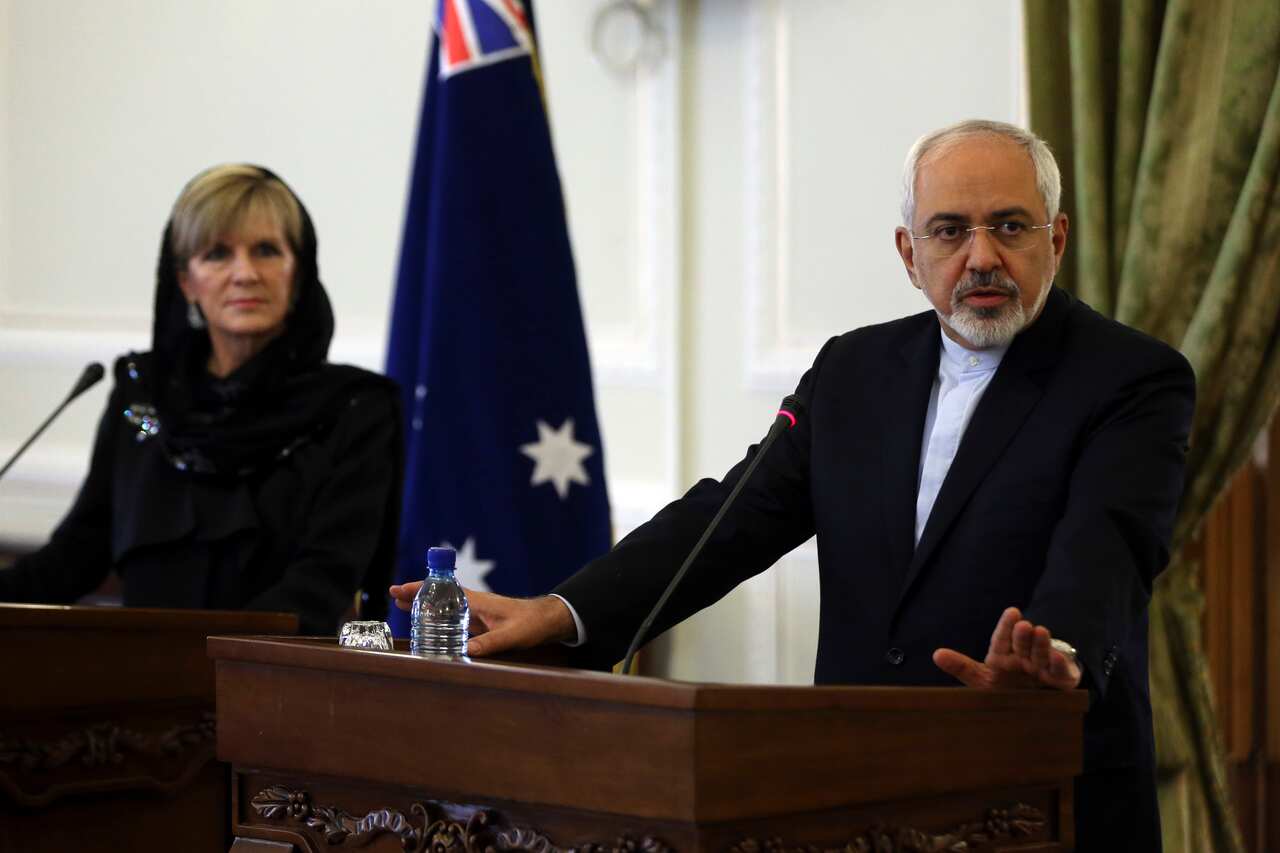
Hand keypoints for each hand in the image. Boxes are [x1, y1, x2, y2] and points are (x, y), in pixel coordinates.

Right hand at [388, 582, 576, 657]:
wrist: (547, 619)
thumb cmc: (531, 623)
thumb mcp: (510, 635)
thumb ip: (489, 643)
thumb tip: (465, 652)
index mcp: (477, 601)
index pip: (443, 590)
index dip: (420, 589)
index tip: (399, 588)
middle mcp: (474, 603)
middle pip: (440, 595)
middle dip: (417, 594)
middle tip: (394, 595)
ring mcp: (477, 611)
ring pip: (445, 605)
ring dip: (426, 604)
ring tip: (404, 607)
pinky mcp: (481, 620)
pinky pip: (454, 616)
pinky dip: (439, 616)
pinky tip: (432, 624)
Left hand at [933, 606, 1081, 689]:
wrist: (1034, 704)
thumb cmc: (1005, 686)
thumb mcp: (982, 679)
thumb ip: (962, 667)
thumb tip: (936, 654)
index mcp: (1002, 657)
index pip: (1002, 640)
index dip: (1006, 627)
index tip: (1013, 612)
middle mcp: (1023, 658)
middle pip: (1022, 644)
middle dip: (1022, 636)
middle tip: (1023, 626)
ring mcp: (1042, 668)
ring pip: (1040, 654)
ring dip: (1040, 645)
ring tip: (1040, 632)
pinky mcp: (1060, 680)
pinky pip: (1059, 671)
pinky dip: (1057, 664)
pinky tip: (1055, 657)